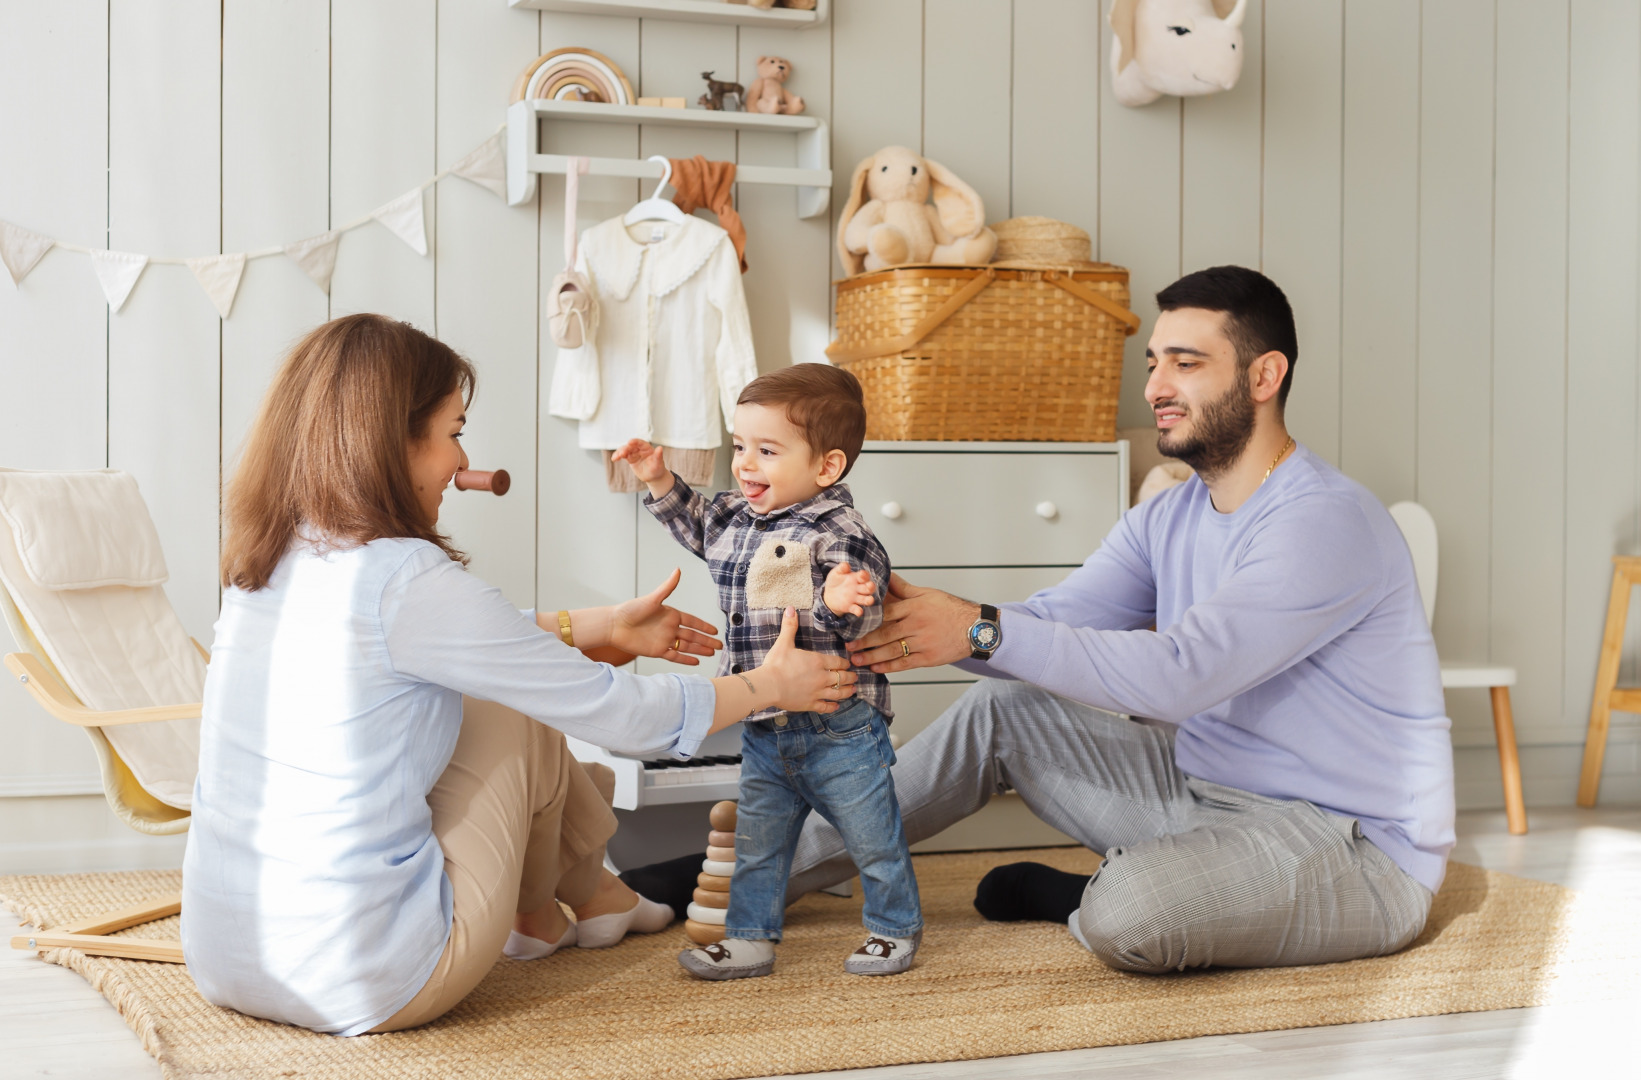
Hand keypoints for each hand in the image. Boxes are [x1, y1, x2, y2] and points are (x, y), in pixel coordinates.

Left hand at [610, 568, 722, 665]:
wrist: (614, 626)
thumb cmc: (631, 610)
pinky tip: (696, 661)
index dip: (704, 626)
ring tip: (712, 653)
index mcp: (671, 615)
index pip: (692, 621)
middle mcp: (669, 628)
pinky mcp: (657, 651)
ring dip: (699, 649)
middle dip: (706, 640)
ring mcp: (664, 640)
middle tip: (720, 645)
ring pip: (686, 646)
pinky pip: (675, 656)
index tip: (715, 630)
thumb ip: (667, 587)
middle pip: (693, 635)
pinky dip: (685, 658)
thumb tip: (678, 570)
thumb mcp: (652, 599)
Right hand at [611, 438, 668, 484]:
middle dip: (625, 449)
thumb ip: (658, 455)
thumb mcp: (658, 463)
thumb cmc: (657, 469)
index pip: (640, 443)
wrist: (653, 476)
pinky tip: (614, 458)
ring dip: (620, 452)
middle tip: (621, 453)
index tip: (629, 442)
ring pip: (625, 450)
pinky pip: (622, 455)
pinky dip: (617, 456)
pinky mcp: (630, 458)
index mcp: (647, 448)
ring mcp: (634, 453)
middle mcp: (640, 449)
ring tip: (616, 457)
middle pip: (631, 446)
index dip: (635, 442)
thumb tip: (660, 448)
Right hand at [756, 607, 855, 712]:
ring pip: (838, 693)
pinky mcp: (810, 704)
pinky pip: (825, 707)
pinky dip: (832, 706)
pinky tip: (836, 706)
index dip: (845, 664)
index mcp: (818, 662)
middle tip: (855, 677)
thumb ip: (790, 626)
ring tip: (852, 690)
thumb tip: (791, 608)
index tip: (848, 664)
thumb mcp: (783, 642)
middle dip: (850, 677)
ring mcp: (817, 692)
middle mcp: (822, 677)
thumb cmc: (776, 664)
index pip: (838, 663)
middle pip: (842, 678)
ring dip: (847, 691)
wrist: (769, 685)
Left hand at [822, 561, 876, 616]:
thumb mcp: (836, 573)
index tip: (862, 574)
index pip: (864, 576)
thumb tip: (846, 565)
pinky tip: (859, 611)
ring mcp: (856, 598)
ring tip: (870, 600)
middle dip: (871, 587)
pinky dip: (859, 611)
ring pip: (866, 600)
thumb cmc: (835, 581)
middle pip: (869, 588)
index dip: (865, 575)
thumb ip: (841, 568)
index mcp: (857, 578)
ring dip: (869, 600)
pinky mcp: (851, 607)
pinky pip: (857, 610)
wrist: (829, 594)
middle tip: (870, 586)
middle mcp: (859, 589)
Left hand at [847, 573, 978, 673]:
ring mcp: (922, 642)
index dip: (867, 620)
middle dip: (864, 641)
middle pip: (885, 634)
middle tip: (848, 646)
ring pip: (892, 650)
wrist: (975, 628)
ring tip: (857, 660)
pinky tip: (876, 668)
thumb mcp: (927, 594)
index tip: (852, 624)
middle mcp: (916, 625)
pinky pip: (905, 663)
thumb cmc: (950, 609)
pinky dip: (890, 666)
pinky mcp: (928, 657)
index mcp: (913, 608)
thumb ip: (903, 588)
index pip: (885, 614)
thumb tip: (886, 575)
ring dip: (872, 656)